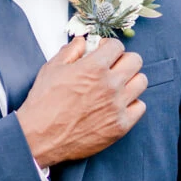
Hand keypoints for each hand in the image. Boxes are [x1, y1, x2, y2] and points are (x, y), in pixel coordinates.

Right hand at [16, 37, 147, 168]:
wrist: (40, 138)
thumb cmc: (43, 103)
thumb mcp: (51, 69)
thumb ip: (71, 51)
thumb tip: (82, 42)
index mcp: (94, 67)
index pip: (117, 46)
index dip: (109, 47)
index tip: (103, 52)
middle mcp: (110, 85)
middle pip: (135, 61)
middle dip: (123, 60)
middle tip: (113, 67)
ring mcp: (117, 106)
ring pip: (141, 82)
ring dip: (131, 80)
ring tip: (118, 86)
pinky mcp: (120, 126)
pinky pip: (140, 107)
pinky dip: (132, 103)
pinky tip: (118, 105)